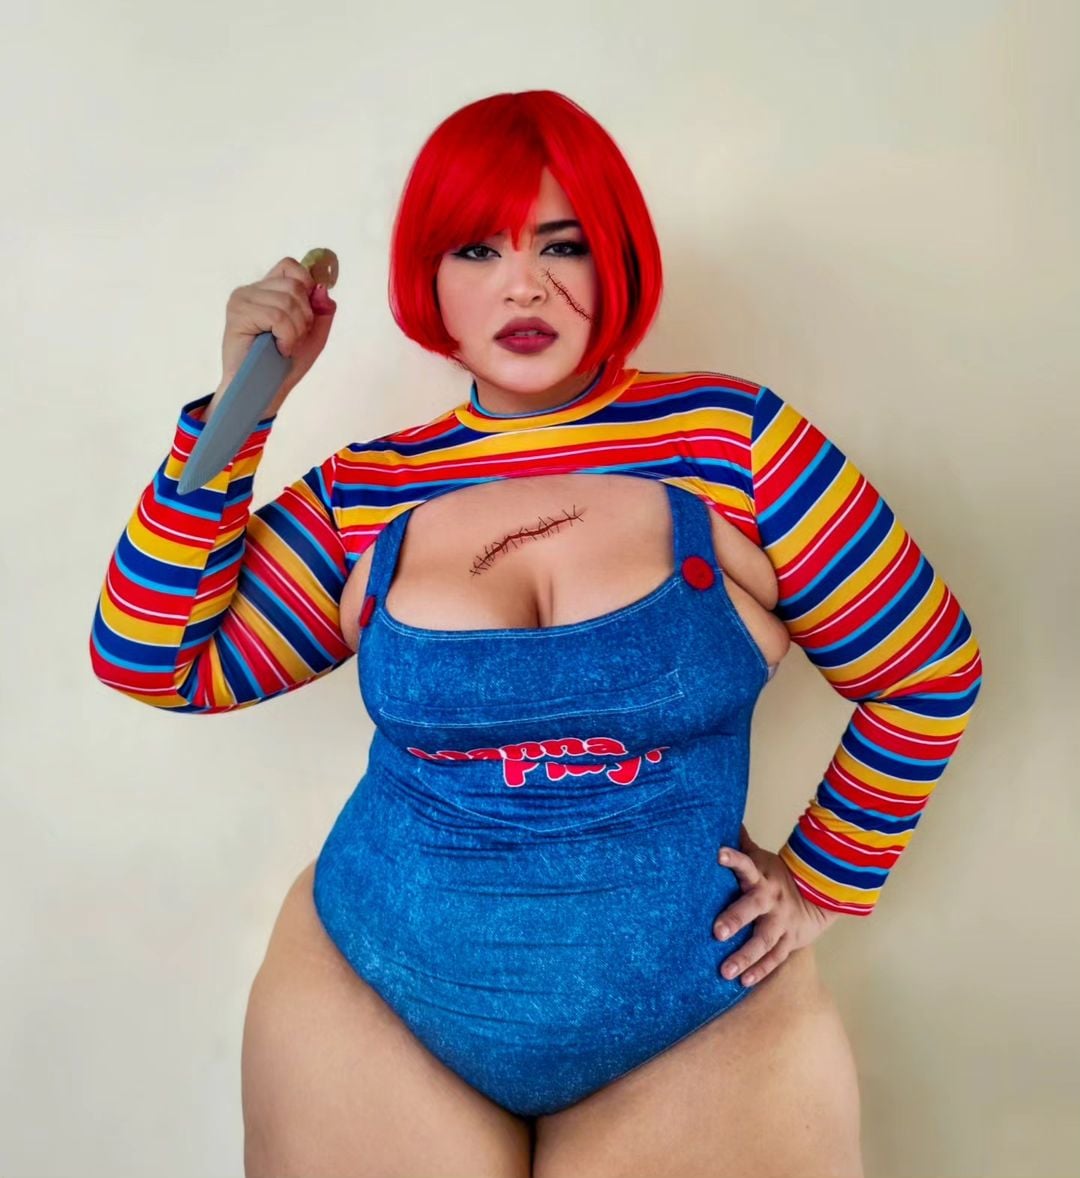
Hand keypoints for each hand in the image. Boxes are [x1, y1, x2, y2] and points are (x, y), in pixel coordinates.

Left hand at [712, 823, 840, 986]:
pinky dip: (760, 971)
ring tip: (725, 971)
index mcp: (762, 877)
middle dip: (736, 919)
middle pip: (753, 908)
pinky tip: (743, 981)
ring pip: (764, 941)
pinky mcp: (789, 941)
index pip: (746, 864)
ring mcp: (781, 923)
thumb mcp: (763, 859)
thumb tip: (722, 818)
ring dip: (745, 957)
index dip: (734, 858)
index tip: (719, 853)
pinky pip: (774, 958)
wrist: (820, 894)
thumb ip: (742, 846)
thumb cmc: (779, 875)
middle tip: (717, 932)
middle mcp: (771, 900)